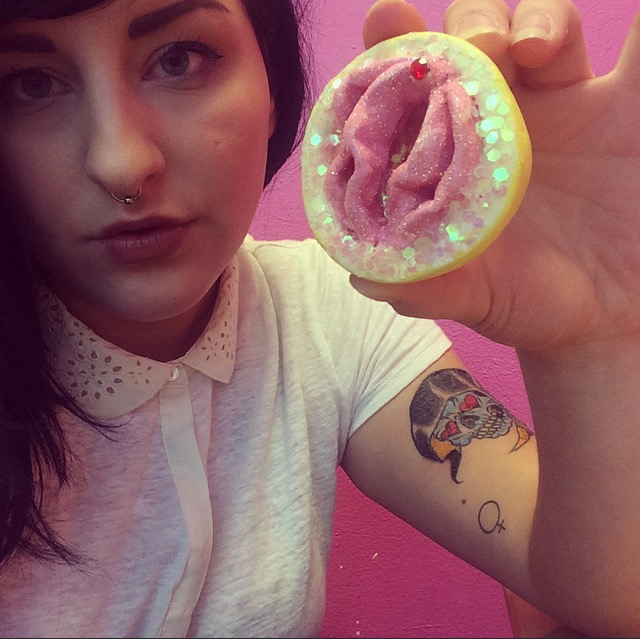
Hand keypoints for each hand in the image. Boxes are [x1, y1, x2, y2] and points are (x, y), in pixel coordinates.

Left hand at [352, 0, 639, 353]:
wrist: (602, 319)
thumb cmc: (526, 303)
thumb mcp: (473, 297)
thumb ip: (424, 287)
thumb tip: (365, 279)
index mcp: (452, 154)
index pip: (416, 88)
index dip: (396, 49)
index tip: (383, 21)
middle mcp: (500, 120)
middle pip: (474, 38)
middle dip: (466, 25)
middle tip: (475, 49)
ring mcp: (564, 107)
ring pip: (542, 26)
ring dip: (535, 19)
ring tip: (529, 48)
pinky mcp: (628, 108)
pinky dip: (638, 36)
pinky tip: (633, 32)